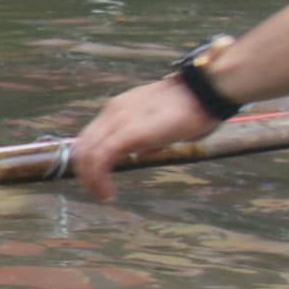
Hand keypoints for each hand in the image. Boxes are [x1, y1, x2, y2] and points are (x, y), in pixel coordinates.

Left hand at [69, 75, 222, 204]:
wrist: (205, 91)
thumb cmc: (194, 107)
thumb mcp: (163, 126)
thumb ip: (148, 139)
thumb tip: (140, 154)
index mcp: (120, 108)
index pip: (92, 136)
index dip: (90, 159)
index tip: (98, 178)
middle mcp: (113, 112)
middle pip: (83, 146)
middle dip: (85, 173)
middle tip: (97, 193)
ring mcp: (118, 120)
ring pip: (87, 154)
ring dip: (90, 180)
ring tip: (103, 196)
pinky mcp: (128, 132)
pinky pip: (101, 158)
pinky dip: (98, 179)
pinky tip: (108, 193)